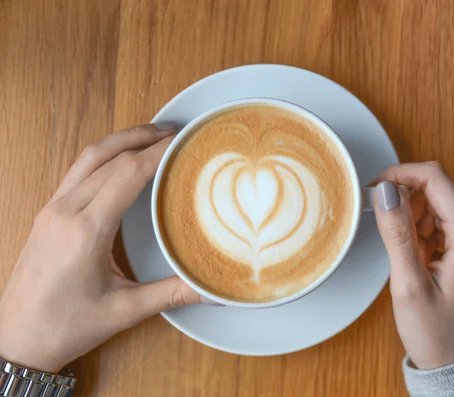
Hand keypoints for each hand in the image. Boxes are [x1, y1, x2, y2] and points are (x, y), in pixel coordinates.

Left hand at [0, 124, 204, 372]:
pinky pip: (77, 171)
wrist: (15, 339)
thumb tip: (214, 288)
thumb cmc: (66, 326)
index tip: (184, 143)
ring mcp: (52, 209)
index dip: (158, 153)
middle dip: (144, 139)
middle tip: (177, 134)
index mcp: (86, 230)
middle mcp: (65, 211)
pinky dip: (104, 155)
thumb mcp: (125, 311)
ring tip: (152, 135)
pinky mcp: (47, 213)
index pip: (128, 174)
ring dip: (121, 141)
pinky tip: (121, 160)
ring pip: (88, 157)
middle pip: (109, 157)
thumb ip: (173, 293)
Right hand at [373, 162, 453, 368]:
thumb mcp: (409, 285)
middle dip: (407, 202)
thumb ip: (397, 233)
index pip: (436, 178)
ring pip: (442, 201)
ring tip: (409, 254)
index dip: (400, 175)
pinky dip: (427, 229)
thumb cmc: (438, 334)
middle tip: (391, 236)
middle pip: (440, 187)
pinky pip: (449, 218)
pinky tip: (421, 257)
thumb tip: (385, 190)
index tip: (375, 188)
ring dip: (417, 218)